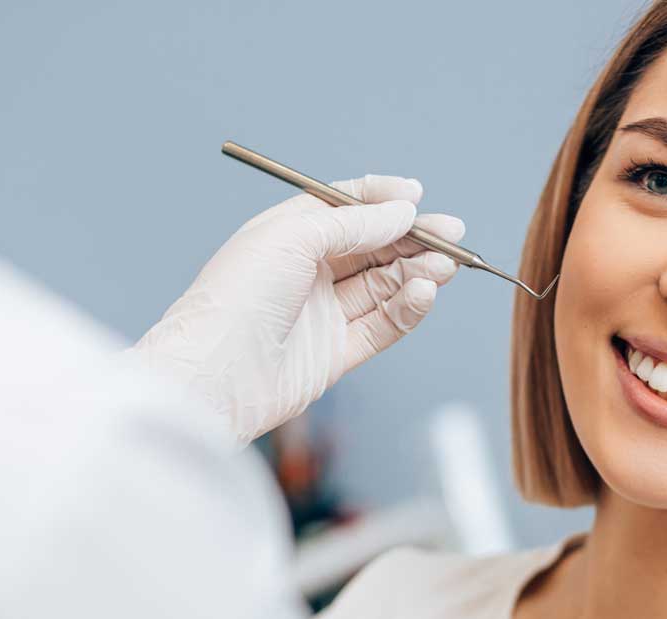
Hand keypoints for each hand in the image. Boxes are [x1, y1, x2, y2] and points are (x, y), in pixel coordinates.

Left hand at [129, 176, 461, 443]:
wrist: (214, 375)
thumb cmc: (235, 298)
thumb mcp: (293, 237)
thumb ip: (353, 223)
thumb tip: (402, 211)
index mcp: (288, 235)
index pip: (345, 208)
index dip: (383, 200)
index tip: (418, 195)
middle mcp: (306, 272)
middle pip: (374, 247)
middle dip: (414, 238)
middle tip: (453, 234)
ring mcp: (322, 313)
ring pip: (384, 285)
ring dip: (418, 272)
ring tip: (444, 266)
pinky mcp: (337, 353)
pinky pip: (383, 325)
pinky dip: (408, 308)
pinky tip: (424, 293)